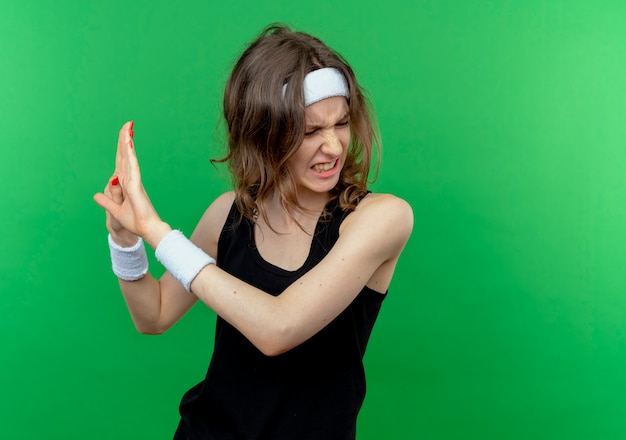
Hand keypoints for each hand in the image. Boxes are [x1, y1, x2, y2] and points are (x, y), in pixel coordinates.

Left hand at [94, 121, 170, 248]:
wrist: (146, 230)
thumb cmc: (135, 222)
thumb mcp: (115, 210)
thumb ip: (107, 201)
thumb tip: (96, 195)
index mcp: (126, 183)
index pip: (122, 161)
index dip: (122, 146)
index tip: (126, 132)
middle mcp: (130, 179)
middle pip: (125, 155)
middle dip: (126, 138)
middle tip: (129, 122)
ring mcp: (134, 181)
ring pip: (129, 158)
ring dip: (127, 142)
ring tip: (128, 127)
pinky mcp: (136, 187)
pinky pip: (132, 168)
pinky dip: (130, 156)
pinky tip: (128, 145)